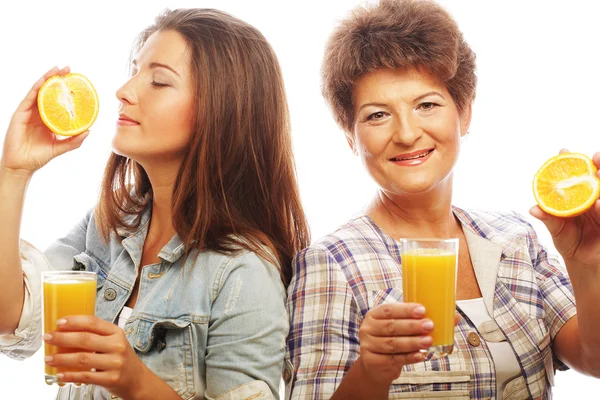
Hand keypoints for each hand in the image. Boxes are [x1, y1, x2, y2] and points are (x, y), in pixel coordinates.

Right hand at [1, 66, 88, 175]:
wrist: (22, 166)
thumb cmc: (39, 157)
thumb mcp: (60, 147)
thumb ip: (73, 140)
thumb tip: (89, 131)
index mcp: (48, 118)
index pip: (57, 99)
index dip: (65, 89)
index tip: (76, 79)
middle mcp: (38, 112)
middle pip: (48, 91)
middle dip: (57, 78)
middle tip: (69, 68)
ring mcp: (28, 112)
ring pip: (38, 91)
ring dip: (47, 78)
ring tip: (57, 69)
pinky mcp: (19, 114)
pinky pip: (29, 98)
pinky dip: (36, 89)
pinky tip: (43, 81)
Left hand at [43, 315, 146, 399]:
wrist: (137, 379)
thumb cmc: (120, 358)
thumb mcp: (114, 342)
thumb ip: (96, 336)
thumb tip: (66, 332)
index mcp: (116, 332)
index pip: (93, 323)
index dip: (74, 321)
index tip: (58, 322)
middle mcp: (117, 346)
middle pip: (85, 339)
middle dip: (62, 338)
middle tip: (47, 337)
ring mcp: (115, 363)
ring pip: (83, 358)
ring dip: (62, 358)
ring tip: (48, 358)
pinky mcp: (111, 379)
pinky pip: (86, 377)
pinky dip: (70, 376)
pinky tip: (59, 374)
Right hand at [358, 303, 460, 385]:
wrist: (376, 366)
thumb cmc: (392, 340)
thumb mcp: (402, 327)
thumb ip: (421, 320)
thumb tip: (454, 316)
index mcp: (374, 315)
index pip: (388, 309)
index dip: (405, 310)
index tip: (422, 310)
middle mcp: (367, 329)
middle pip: (391, 326)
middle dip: (412, 326)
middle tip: (429, 325)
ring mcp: (368, 346)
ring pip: (393, 344)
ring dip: (413, 342)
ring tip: (429, 341)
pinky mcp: (373, 362)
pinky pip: (394, 359)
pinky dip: (409, 357)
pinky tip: (421, 355)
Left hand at [530, 150, 599, 267]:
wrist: (582, 262)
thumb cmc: (569, 241)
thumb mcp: (556, 230)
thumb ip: (548, 218)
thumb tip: (533, 208)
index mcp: (579, 195)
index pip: (577, 174)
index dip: (571, 161)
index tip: (563, 151)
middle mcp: (594, 198)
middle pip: (597, 177)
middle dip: (597, 165)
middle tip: (594, 156)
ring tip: (598, 175)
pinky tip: (598, 204)